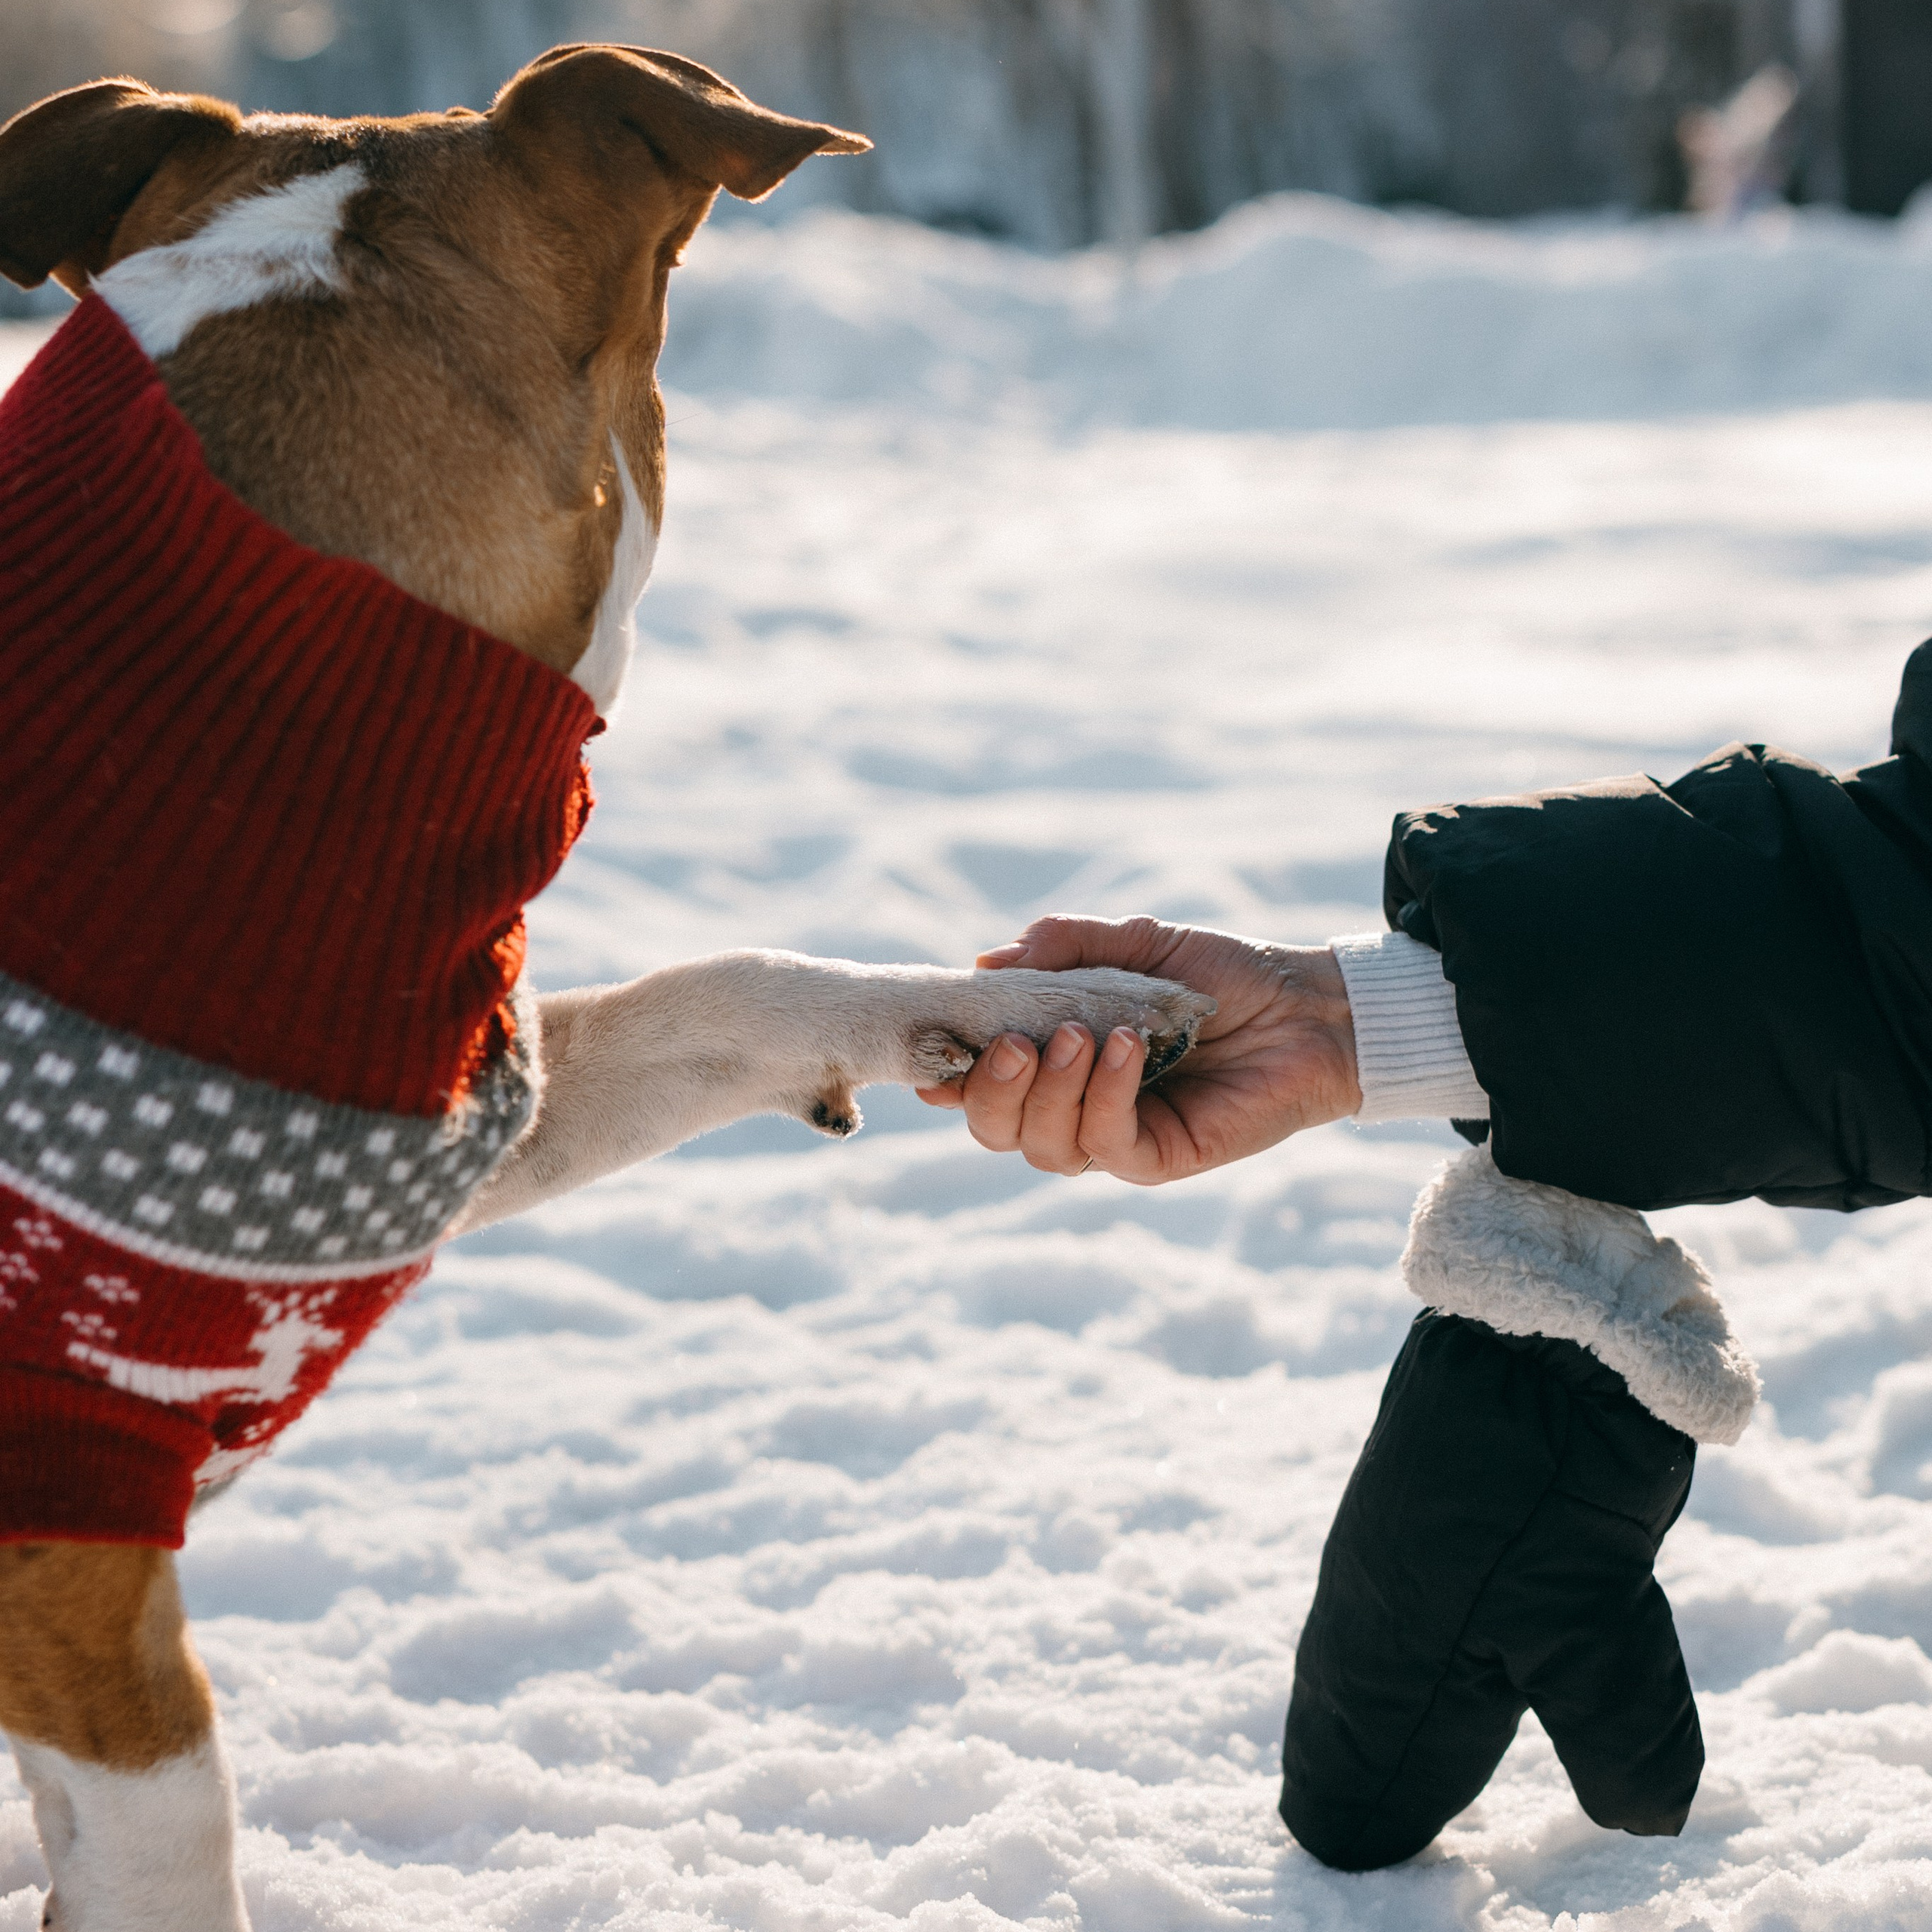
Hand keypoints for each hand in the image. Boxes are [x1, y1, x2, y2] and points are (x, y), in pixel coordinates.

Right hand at [915, 915, 1361, 1183]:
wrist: (1306, 1007)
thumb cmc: (1221, 974)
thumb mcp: (1136, 942)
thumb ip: (1064, 945)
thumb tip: (987, 961)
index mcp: (1056, 1061)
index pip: (981, 1083)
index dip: (950, 1073)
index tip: (936, 1049)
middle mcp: (1076, 1106)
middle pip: (997, 1129)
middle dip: (990, 1090)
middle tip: (1014, 1041)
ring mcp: (1115, 1138)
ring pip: (1042, 1146)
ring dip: (1048, 1090)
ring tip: (1080, 1033)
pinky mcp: (1159, 1159)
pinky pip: (1106, 1145)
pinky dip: (1104, 1095)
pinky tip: (1127, 1046)